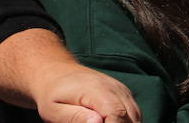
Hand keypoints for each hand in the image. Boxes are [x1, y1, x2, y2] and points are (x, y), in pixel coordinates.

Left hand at [0, 28, 140, 122]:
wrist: (57, 72)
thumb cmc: (53, 93)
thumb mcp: (54, 110)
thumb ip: (75, 117)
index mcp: (97, 91)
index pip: (116, 115)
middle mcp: (114, 88)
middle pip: (130, 117)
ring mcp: (120, 89)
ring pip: (135, 115)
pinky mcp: (122, 92)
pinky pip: (133, 111)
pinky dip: (128, 122)